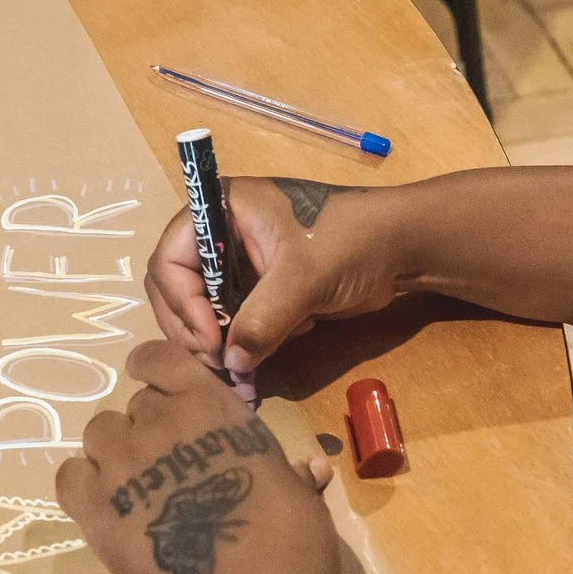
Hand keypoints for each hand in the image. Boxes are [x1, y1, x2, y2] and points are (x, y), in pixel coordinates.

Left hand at [56, 343, 339, 573]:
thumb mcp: (298, 494)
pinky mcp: (93, 506)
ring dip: (115, 452)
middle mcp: (158, 422)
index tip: (153, 380)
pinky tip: (104, 505)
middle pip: (136, 406)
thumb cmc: (288, 538)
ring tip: (135, 485)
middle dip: (149, 427)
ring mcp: (120, 462)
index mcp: (210, 404)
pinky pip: (70, 476)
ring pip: (99, 433)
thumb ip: (288, 473)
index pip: (161, 358)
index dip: (152, 367)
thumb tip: (311, 468)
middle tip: (167, 462)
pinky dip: (84, 484)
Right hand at [147, 178, 410, 383]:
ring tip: (243, 363)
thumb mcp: (302, 277)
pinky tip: (272, 346)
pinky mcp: (260, 289)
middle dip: (195, 327)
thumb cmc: (350, 241)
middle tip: (220, 362)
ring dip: (221, 340)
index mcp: (220, 209)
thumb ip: (262, 319)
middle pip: (177, 288)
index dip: (181, 303)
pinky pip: (233, 321)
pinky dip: (244, 340)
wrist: (402, 248)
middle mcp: (221, 233)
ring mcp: (240, 263)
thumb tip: (232, 363)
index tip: (211, 340)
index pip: (170, 259)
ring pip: (203, 311)